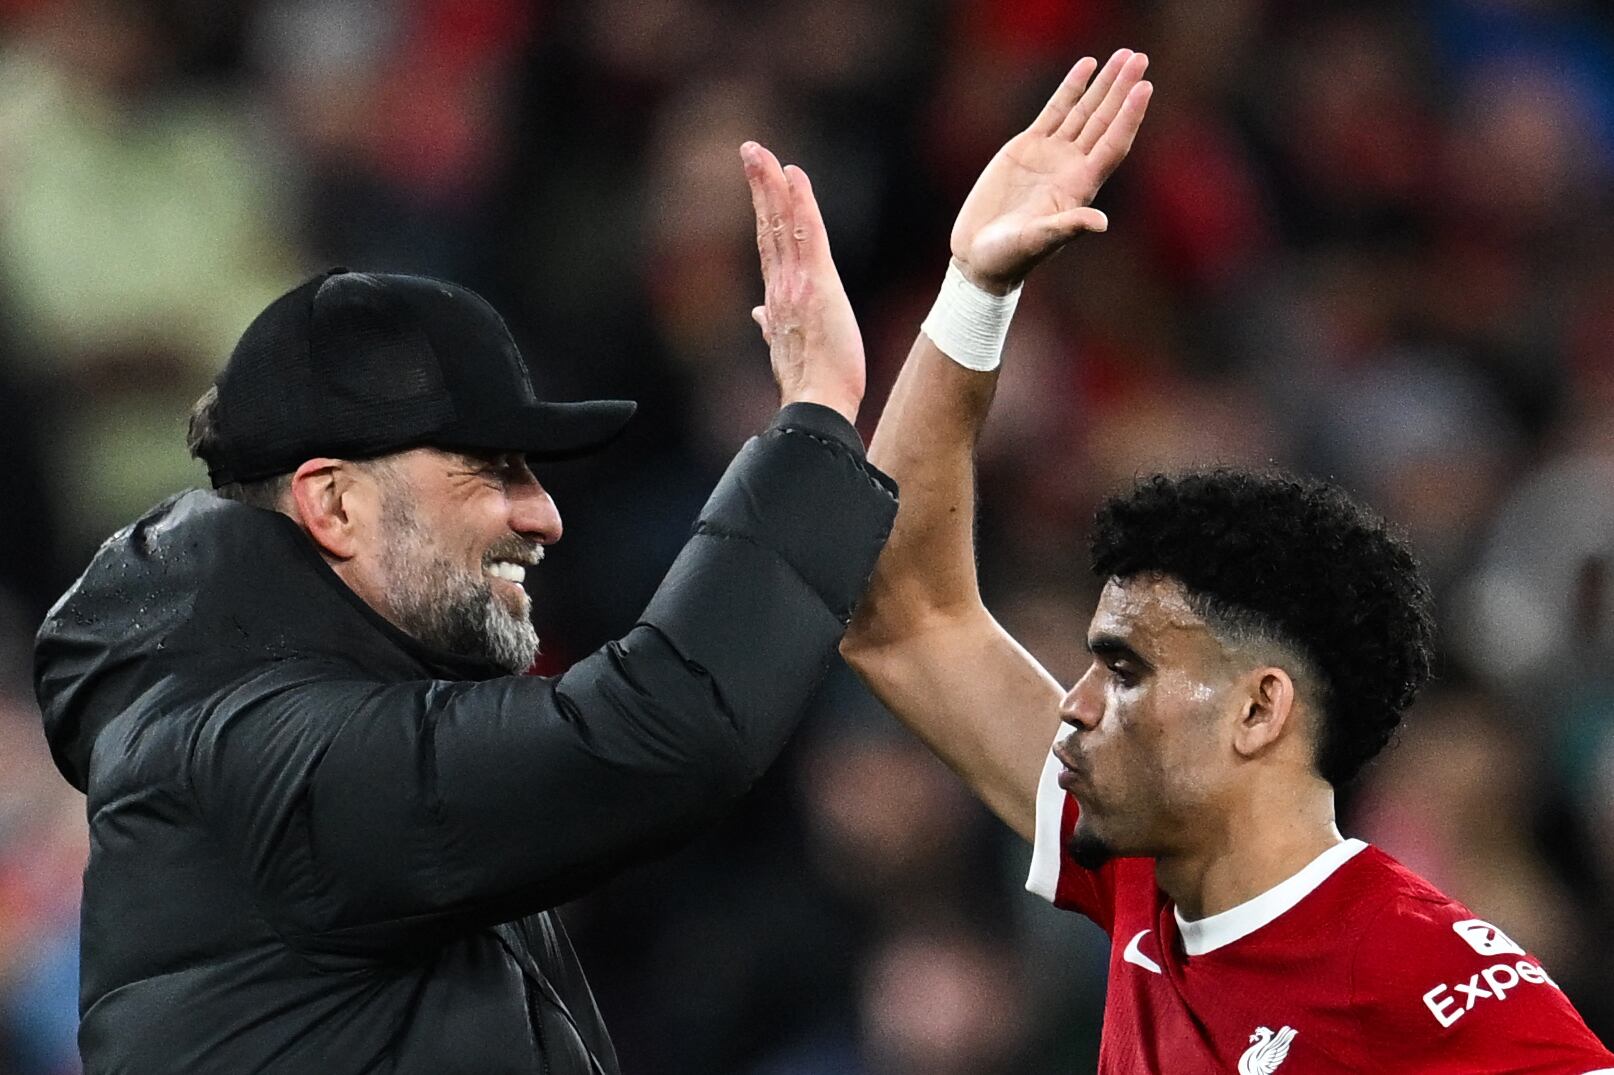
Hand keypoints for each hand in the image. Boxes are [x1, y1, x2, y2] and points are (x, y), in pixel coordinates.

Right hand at [742, 141, 864, 424]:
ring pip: (780, 224)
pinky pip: (807, 234)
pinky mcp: (816, 284)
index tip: (760, 181)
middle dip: (758, 185)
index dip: (763, 211)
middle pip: (767, 226)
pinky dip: (800, 202)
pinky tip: (793, 175)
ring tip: (761, 152)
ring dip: (770, 184)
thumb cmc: (811, 385)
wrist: (816, 405)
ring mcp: (795, 283)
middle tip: (750, 149)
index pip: (768, 246)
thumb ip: (771, 326)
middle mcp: (780, 286)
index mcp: (777, 300)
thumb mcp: (786, 350)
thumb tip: (759, 315)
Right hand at [952, 50, 1152, 293]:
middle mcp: (1072, 166)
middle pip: (1105, 120)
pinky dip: (1071, 88)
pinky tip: (1087, 67)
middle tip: (1141, 58)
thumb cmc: (1010, 256)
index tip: (1144, 88)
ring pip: (1084, 110)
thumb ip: (1068, 227)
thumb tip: (1101, 222)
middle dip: (1122, 89)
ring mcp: (1052, 154)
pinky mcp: (1028, 147)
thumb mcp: (1038, 241)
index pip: (1113, 144)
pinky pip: (1055, 111)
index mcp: (1080, 186)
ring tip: (1124, 55)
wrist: (980, 254)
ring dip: (1104, 84)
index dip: (1129, 116)